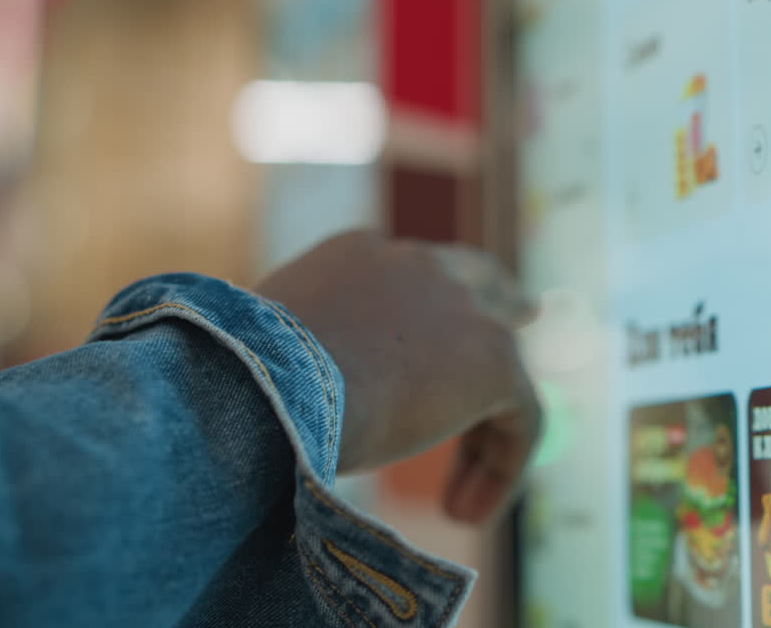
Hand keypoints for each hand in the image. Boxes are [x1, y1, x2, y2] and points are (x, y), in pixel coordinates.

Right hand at [256, 231, 540, 523]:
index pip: (409, 274)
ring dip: (483, 434)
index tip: (437, 346)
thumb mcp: (266, 362)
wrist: (271, 388)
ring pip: (497, 363)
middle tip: (525, 318)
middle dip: (500, 302)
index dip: (429, 310)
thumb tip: (288, 407)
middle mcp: (414, 264)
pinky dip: (500, 468)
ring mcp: (460, 305)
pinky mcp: (493, 356)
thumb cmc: (245, 385)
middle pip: (475, 281)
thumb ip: (296, 362)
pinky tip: (462, 512)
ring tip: (455, 504)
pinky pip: (518, 417)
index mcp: (356, 257)